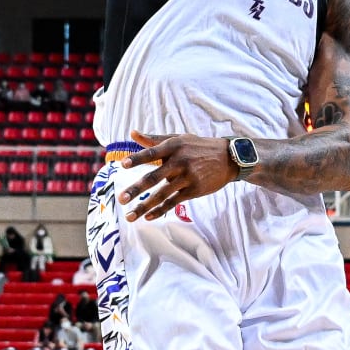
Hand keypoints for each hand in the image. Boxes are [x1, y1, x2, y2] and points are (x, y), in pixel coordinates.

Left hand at [117, 130, 236, 220]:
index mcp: (174, 146)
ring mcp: (188, 177)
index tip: (123, 164)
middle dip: (136, 189)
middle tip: (121, 199)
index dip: (138, 158)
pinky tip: (149, 216)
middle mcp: (180, 161)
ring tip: (130, 216)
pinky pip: (173, 202)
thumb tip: (132, 133)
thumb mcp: (178, 139)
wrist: (228, 158)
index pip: (152, 152)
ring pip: (162, 194)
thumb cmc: (198, 147)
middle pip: (154, 177)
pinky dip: (160, 210)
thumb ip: (154, 139)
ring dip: (144, 206)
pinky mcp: (194, 190)